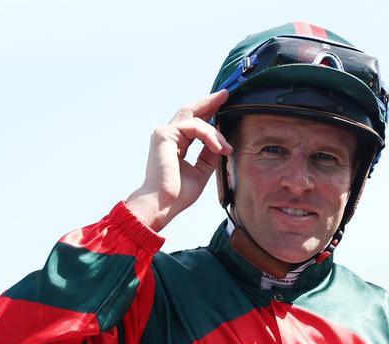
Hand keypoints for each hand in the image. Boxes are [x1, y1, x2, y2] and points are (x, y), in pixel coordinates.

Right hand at [126, 90, 230, 230]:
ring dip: (216, 133)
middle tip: (226, 94)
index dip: (209, 112)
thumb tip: (222, 144)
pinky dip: (210, 136)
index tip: (223, 104)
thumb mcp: (201, 171)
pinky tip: (219, 148)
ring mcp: (164, 133)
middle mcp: (168, 136)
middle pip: (191, 110)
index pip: (194, 122)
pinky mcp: (164, 134)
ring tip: (226, 149)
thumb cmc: (177, 195)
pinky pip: (194, 127)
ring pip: (197, 120)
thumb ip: (209, 155)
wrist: (162, 204)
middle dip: (210, 102)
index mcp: (175, 144)